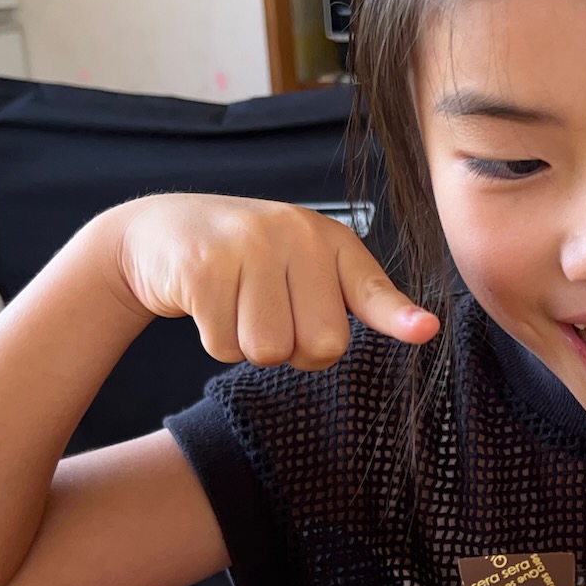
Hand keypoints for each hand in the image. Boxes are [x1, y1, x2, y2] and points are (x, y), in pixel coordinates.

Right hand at [97, 193, 438, 369]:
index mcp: (330, 241)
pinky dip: (216, 341)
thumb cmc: (247, 261)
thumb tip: (423, 327)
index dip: (399, 316)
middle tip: (268, 312)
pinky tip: (208, 303)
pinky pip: (225, 346)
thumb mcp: (304, 266)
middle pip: (322, 345)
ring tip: (236, 303)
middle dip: (294, 349)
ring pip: (270, 351)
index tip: (425, 329)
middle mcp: (297, 236)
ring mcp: (250, 247)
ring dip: (249, 345)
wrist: (161, 233)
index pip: (372, 289)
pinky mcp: (205, 267)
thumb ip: (353, 298)